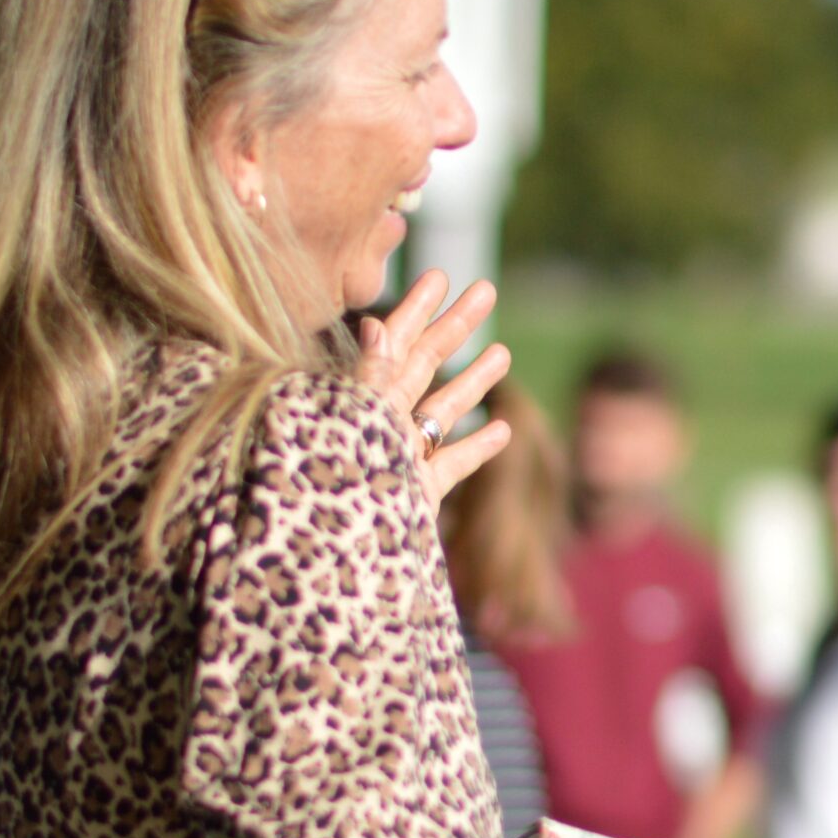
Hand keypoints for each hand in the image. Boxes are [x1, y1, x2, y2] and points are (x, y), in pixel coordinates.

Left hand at [353, 269, 512, 506]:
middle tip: (486, 289)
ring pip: (443, 409)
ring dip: (474, 380)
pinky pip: (451, 463)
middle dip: (456, 327)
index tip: (441, 275)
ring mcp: (399, 457)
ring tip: (503, 352)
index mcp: (362, 401)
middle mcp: (380, 422)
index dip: (417, 308)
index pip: (394, 343)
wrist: (334, 562)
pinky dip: (476, 446)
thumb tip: (376, 323)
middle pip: (424, 365)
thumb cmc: (335, 490)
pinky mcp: (416, 493)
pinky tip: (502, 429)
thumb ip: (370, 381)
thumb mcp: (354, 427)